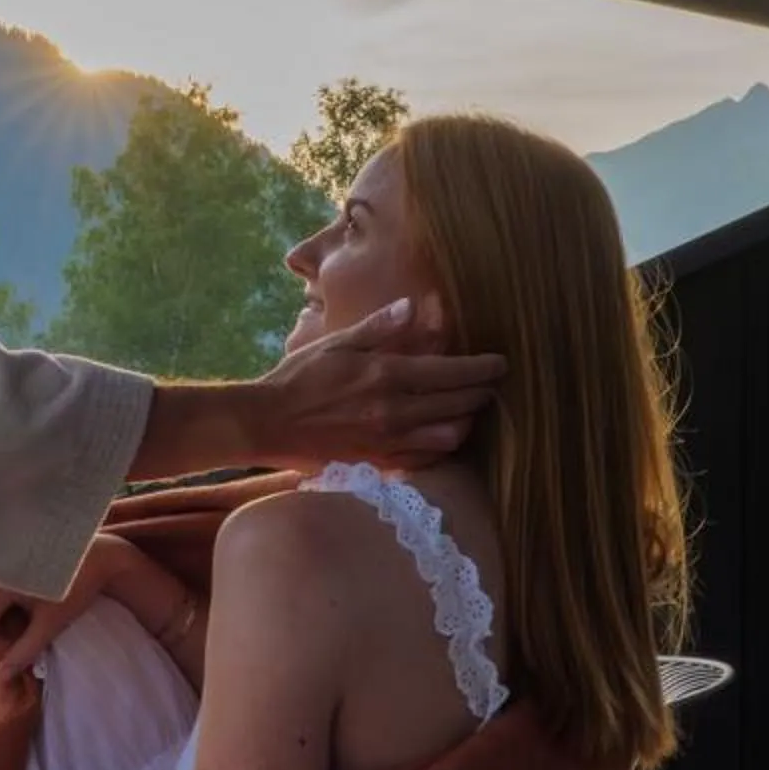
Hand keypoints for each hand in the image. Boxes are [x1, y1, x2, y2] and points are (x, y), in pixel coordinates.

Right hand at [0, 533, 148, 681]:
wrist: (99, 554)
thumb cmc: (76, 587)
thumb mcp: (50, 624)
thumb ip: (24, 652)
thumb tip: (3, 676)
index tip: (25, 643)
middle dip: (0, 631)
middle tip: (30, 631)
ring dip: (4, 617)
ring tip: (32, 616)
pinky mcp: (5, 560)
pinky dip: (6, 602)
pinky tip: (30, 602)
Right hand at [249, 297, 503, 467]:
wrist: (268, 424)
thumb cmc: (299, 378)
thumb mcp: (335, 343)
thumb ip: (378, 327)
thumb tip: (413, 307)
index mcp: (385, 375)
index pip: (450, 372)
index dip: (481, 368)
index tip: (500, 363)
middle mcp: (394, 411)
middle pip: (458, 405)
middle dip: (482, 393)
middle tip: (493, 383)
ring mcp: (389, 441)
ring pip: (449, 436)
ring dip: (466, 421)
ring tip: (470, 408)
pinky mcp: (380, 462)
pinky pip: (426, 458)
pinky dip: (442, 446)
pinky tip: (443, 435)